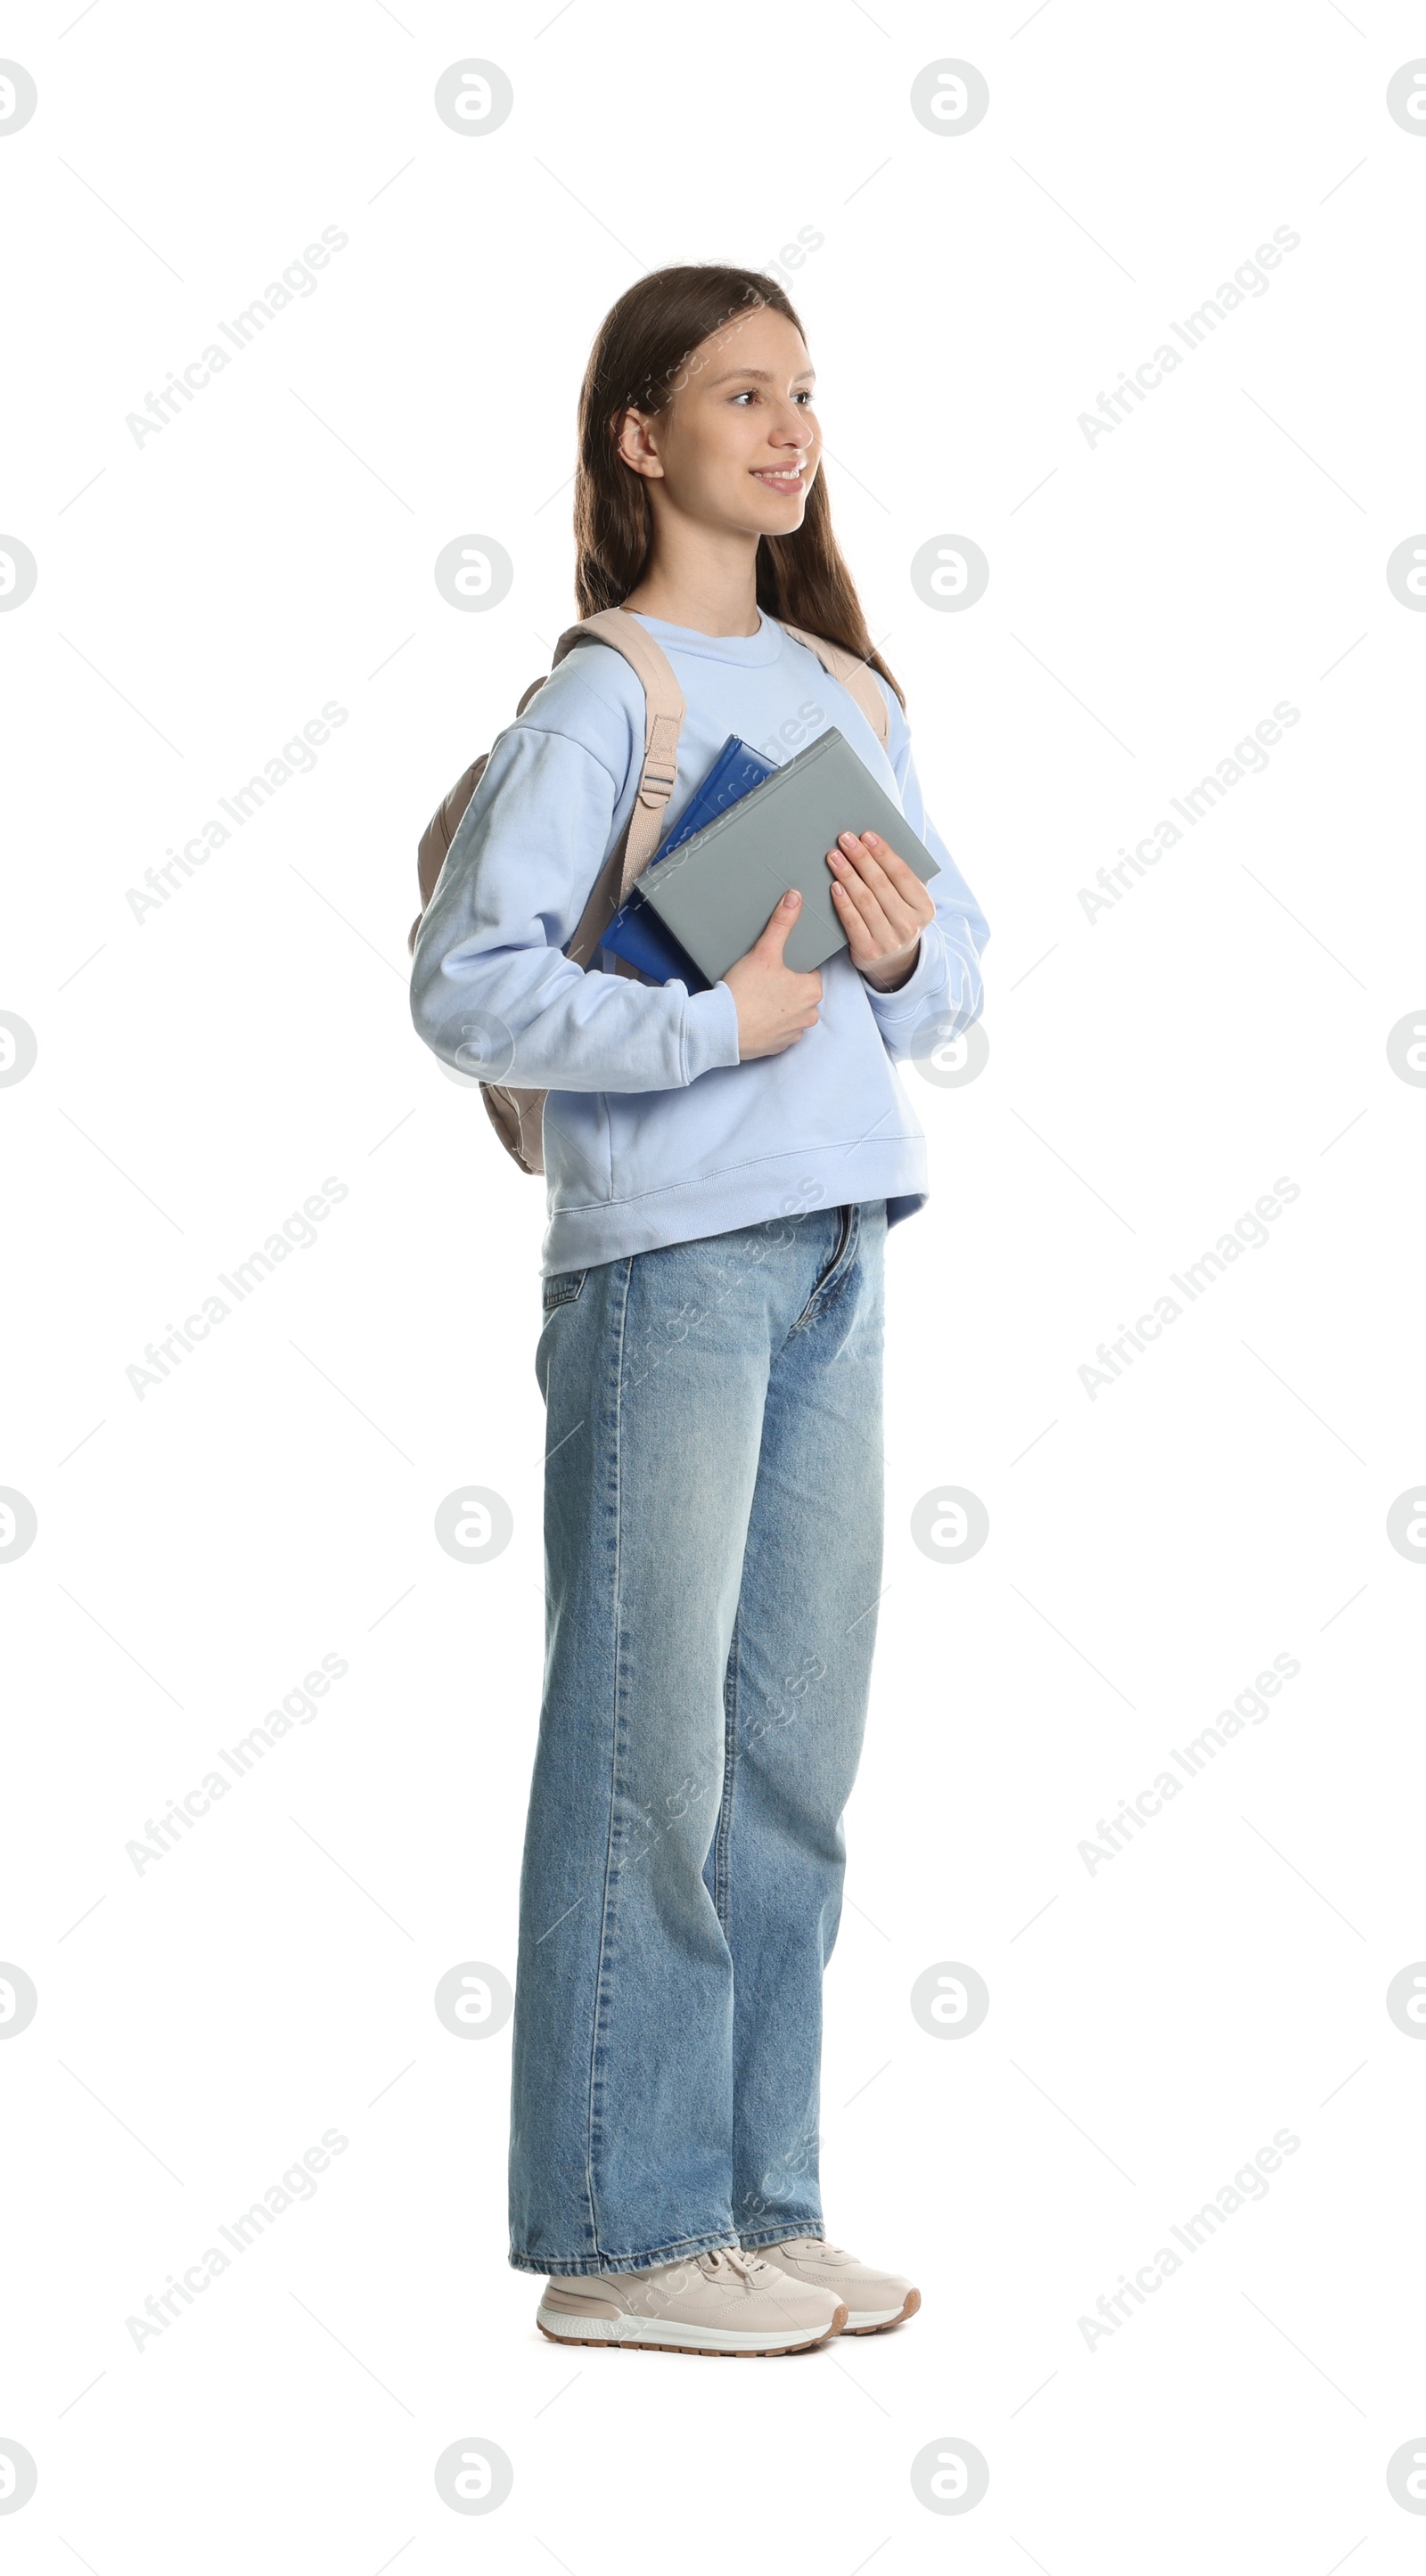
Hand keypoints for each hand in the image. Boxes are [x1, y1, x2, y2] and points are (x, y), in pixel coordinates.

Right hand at [722, 890, 823, 1058]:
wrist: (721, 1029)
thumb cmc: (744, 991)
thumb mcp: (764, 951)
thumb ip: (782, 923)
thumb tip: (795, 897)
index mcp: (812, 991)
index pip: (808, 971)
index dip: (790, 965)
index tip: (774, 965)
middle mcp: (810, 1015)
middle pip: (800, 992)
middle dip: (784, 985)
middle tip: (761, 980)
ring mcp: (795, 1034)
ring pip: (790, 1012)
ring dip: (778, 1005)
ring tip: (757, 997)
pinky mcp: (779, 1047)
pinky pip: (779, 1030)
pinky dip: (769, 1024)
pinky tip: (754, 1015)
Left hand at [826, 829, 933, 990]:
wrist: (894, 963)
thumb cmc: (898, 920)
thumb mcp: (910, 902)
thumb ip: (900, 879)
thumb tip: (873, 844)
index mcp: (925, 908)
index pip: (902, 874)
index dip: (883, 853)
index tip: (866, 835)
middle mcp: (910, 925)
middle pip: (880, 884)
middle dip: (861, 858)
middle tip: (844, 839)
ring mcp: (890, 941)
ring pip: (865, 901)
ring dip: (847, 875)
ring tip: (834, 857)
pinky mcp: (869, 951)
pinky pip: (852, 921)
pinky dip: (843, 902)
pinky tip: (835, 886)